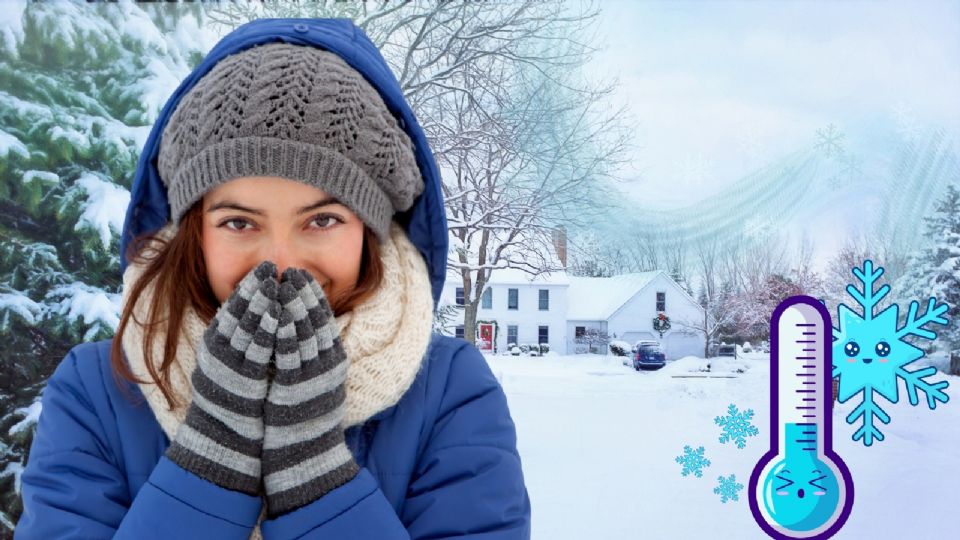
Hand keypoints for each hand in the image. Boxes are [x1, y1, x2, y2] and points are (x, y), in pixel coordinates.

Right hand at [165, 261, 279, 494]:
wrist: (224, 439)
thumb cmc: (233, 401)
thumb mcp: (232, 364)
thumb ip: (241, 340)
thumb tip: (261, 314)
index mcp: (215, 345)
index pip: (232, 308)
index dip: (248, 286)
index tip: (263, 268)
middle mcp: (218, 352)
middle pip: (238, 312)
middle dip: (255, 287)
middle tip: (270, 266)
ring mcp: (229, 365)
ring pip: (245, 327)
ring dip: (261, 303)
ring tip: (275, 283)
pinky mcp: (243, 381)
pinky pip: (256, 350)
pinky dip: (266, 330)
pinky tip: (278, 315)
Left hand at [262, 268, 358, 517]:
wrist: (305, 454)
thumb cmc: (307, 419)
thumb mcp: (319, 382)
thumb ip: (315, 356)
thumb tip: (304, 331)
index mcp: (334, 360)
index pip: (325, 319)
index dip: (313, 296)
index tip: (302, 276)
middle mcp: (328, 364)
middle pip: (316, 320)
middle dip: (303, 293)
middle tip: (291, 271)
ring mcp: (313, 375)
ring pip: (304, 331)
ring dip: (292, 305)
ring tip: (281, 283)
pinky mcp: (296, 386)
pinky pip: (289, 352)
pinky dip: (282, 330)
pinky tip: (274, 314)